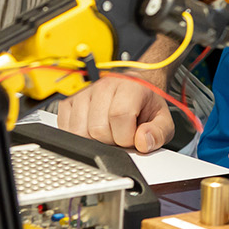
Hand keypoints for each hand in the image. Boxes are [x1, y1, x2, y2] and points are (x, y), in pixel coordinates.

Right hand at [57, 72, 174, 152]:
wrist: (135, 88)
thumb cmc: (145, 104)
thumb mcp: (162, 119)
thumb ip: (159, 133)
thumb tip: (143, 142)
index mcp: (129, 87)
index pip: (119, 116)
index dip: (127, 136)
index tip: (133, 136)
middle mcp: (103, 86)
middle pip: (97, 128)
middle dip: (111, 140)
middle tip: (121, 133)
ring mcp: (82, 94)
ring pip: (79, 131)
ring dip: (94, 139)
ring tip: (108, 131)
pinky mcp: (68, 103)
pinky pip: (65, 128)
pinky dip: (79, 136)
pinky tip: (93, 129)